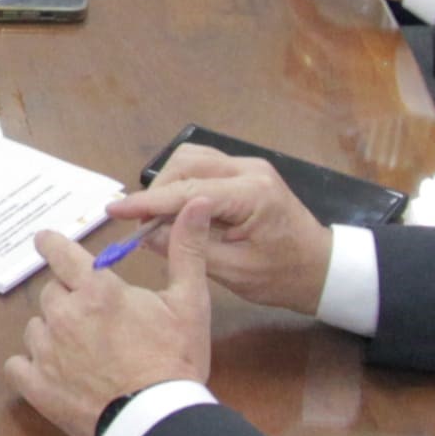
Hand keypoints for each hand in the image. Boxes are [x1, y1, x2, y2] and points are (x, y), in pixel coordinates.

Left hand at [0, 200, 213, 435]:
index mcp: (96, 290)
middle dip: (69, 299)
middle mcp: (63, 315)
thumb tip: (196, 203)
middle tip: (96, 319)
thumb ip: (186, 249)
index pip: (58, 251)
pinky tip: (57, 373)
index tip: (48, 241)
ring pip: (36, 328)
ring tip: (84, 352)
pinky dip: (33, 367)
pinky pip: (19, 365)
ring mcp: (45, 352)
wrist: (158, 421)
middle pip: (51, 293)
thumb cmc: (175, 361)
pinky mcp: (36, 386)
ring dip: (53, 333)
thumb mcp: (189, 302)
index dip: (52, 243)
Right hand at [107, 149, 335, 312]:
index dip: (147, 202)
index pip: (188, 192)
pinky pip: (203, 167)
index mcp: (252, 194)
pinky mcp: (244, 173)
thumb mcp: (235, 272)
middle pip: (187, 163)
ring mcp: (248, 167)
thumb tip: (146, 235)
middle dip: (157, 192)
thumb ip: (191, 249)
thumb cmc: (282, 276)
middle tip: (141, 226)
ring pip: (192, 159)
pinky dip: (182, 183)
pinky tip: (176, 210)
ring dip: (168, 185)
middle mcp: (249, 170)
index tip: (114, 210)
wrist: (320, 268)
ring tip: (156, 219)